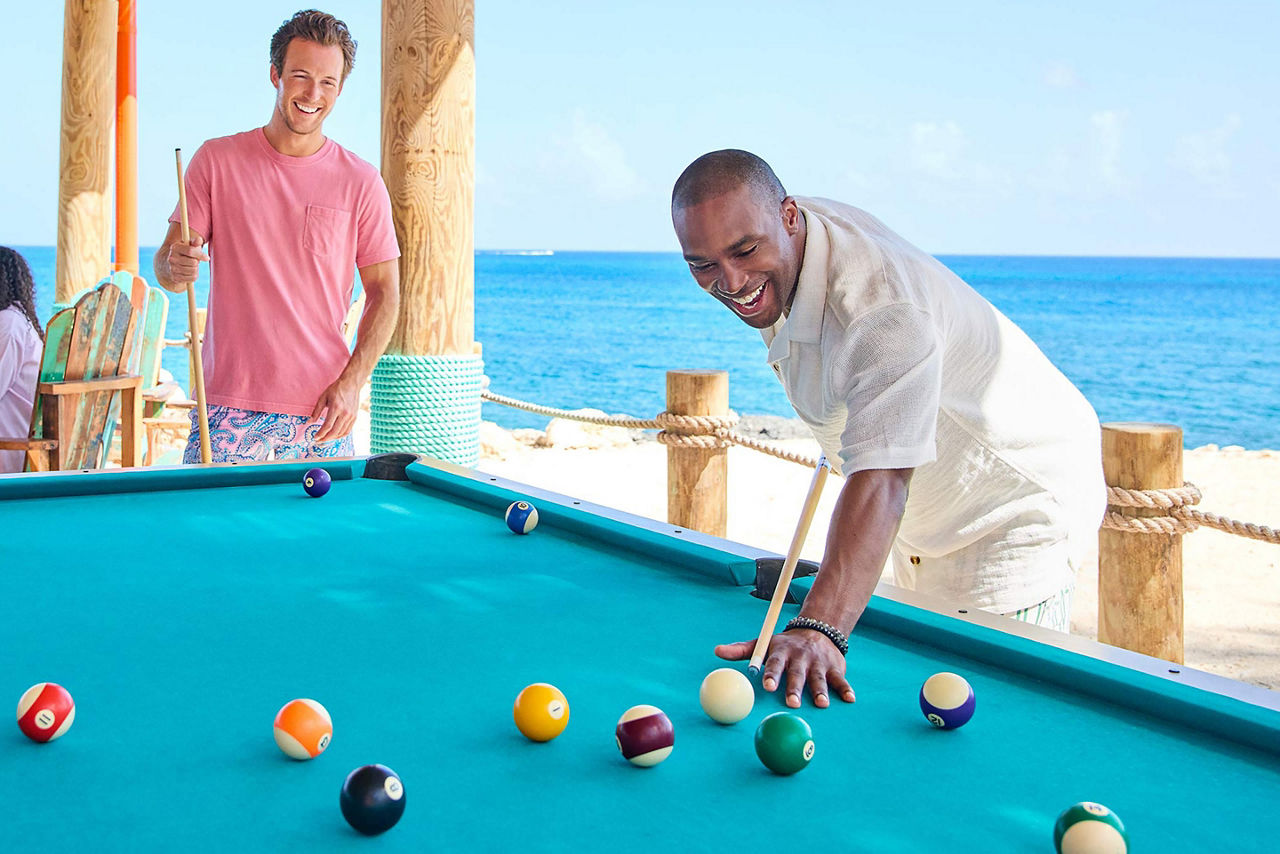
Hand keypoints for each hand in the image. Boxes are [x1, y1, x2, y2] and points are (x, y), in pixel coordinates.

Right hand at [166, 237, 207, 284]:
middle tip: (194, 261)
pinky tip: (189, 272)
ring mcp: (172, 268)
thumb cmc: (184, 253)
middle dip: (197, 262)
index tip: (207, 258)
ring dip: (196, 269)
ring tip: (191, 266)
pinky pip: (192, 278)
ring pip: (193, 271)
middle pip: (194, 262)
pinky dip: (194, 275)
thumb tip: (199, 240)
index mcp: (175, 247)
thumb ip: (195, 242)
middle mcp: (171, 258)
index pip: (190, 251)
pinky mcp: (175, 278)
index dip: (201, 255)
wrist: (171, 264)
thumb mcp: (189, 245)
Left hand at [310, 375, 360, 443]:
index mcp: (336, 407)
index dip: (320, 434)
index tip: (315, 437)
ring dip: (332, 438)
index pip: (327, 426)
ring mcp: (351, 416)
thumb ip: (316, 411)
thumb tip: (309, 422)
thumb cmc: (336, 389)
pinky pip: (347, 430)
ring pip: (341, 433)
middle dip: (325, 438)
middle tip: (318, 441)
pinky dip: (340, 435)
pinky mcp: (354, 417)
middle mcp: (345, 413)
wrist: (351, 384)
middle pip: (335, 432)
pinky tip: (334, 435)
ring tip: (325, 438)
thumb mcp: (323, 397)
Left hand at [715, 629, 854, 708]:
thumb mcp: (763, 644)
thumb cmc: (784, 645)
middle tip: (791, 702)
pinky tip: (849, 699)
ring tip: (821, 704)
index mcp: (781, 652)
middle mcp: (800, 658)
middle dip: (794, 687)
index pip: (774, 663)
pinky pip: (841, 680)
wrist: (817, 630)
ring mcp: (819, 663)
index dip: (771, 674)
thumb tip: (716, 651)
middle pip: (797, 673)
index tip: (767, 686)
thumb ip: (741, 650)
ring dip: (820, 691)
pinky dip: (845, 689)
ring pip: (819, 678)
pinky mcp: (835, 668)